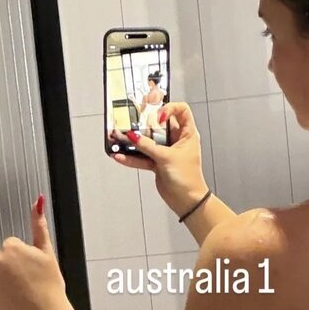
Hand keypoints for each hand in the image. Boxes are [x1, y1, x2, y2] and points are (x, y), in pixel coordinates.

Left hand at [0, 196, 68, 309]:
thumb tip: (38, 201)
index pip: (13, 248)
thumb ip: (39, 224)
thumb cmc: (50, 286)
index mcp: (10, 247)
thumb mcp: (47, 252)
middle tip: (29, 282)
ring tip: (23, 293)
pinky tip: (13, 301)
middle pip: (3, 261)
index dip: (25, 259)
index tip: (33, 270)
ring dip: (6, 283)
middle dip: (13, 269)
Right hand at [113, 102, 207, 217]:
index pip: (181, 110)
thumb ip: (148, 146)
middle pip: (160, 124)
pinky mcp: (157, 163)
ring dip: (135, 141)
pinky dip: (131, 157)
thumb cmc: (188, 179)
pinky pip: (142, 156)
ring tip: (121, 138)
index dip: (169, 108)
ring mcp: (166, 151)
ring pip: (148, 141)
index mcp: (187, 134)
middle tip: (134, 121)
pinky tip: (120, 156)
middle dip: (146, 122)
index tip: (157, 116)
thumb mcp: (167, 158)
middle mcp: (177, 140)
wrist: (186, 201)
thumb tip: (134, 137)